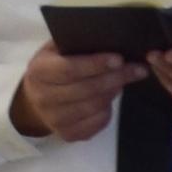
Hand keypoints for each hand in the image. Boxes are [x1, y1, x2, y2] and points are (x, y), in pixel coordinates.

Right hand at [9, 45, 140, 140]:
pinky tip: (111, 96)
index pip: (70, 69)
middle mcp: (43, 98)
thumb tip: (107, 37)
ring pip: (94, 106)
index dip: (96, 64)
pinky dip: (109, 109)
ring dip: (114, 91)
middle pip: (86, 89)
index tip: (119, 59)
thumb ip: (74, 42)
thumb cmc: (51, 67)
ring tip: (125, 79)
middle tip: (137, 69)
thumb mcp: (54, 49)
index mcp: (39, 72)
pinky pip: (98, 122)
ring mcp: (55, 120)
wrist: (34, 100)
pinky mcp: (68, 134)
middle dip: (115, 78)